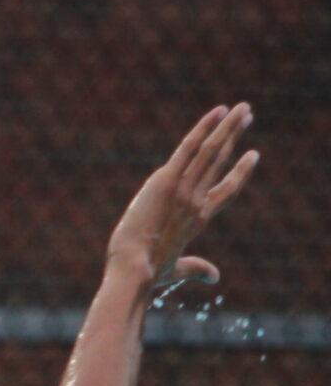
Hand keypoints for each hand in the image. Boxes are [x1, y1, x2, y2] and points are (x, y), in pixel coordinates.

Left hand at [105, 104, 257, 292]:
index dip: (241, 172)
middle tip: (247, 116)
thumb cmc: (148, 273)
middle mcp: (197, 201)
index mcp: (199, 219)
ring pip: (212, 151)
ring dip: (229, 126)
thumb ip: (196, 269)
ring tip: (243, 107)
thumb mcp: (175, 270)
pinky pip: (189, 148)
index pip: (227, 190)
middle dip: (235, 136)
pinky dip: (204, 128)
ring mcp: (185, 189)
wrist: (134, 267)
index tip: (252, 155)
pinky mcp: (167, 181)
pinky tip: (217, 112)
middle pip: (222, 161)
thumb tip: (215, 278)